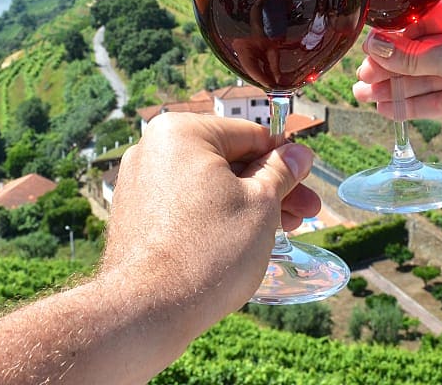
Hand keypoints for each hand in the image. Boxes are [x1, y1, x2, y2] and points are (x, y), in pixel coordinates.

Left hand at [99, 112, 319, 334]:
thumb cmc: (208, 251)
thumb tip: (298, 154)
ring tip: (282, 231)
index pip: (250, 135)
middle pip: (229, 161)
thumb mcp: (262, 204)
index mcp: (182, 132)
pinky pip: (185, 205)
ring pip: (209, 185)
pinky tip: (243, 241)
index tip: (306, 180)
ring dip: (247, 204)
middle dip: (270, 188)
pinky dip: (215, 217)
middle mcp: (153, 149)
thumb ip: (282, 172)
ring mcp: (139, 182)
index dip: (285, 159)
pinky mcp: (135, 214)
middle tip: (305, 212)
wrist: (148, 309)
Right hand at [353, 0, 441, 148]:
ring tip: (364, 96)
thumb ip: (413, 57)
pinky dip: (416, 103)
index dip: (396, 37)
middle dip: (393, 66)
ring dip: (398, 87)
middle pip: (425, 50)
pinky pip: (440, 95)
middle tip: (361, 77)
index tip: (368, 49)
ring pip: (429, 76)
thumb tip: (372, 47)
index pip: (426, 20)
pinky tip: (388, 109)